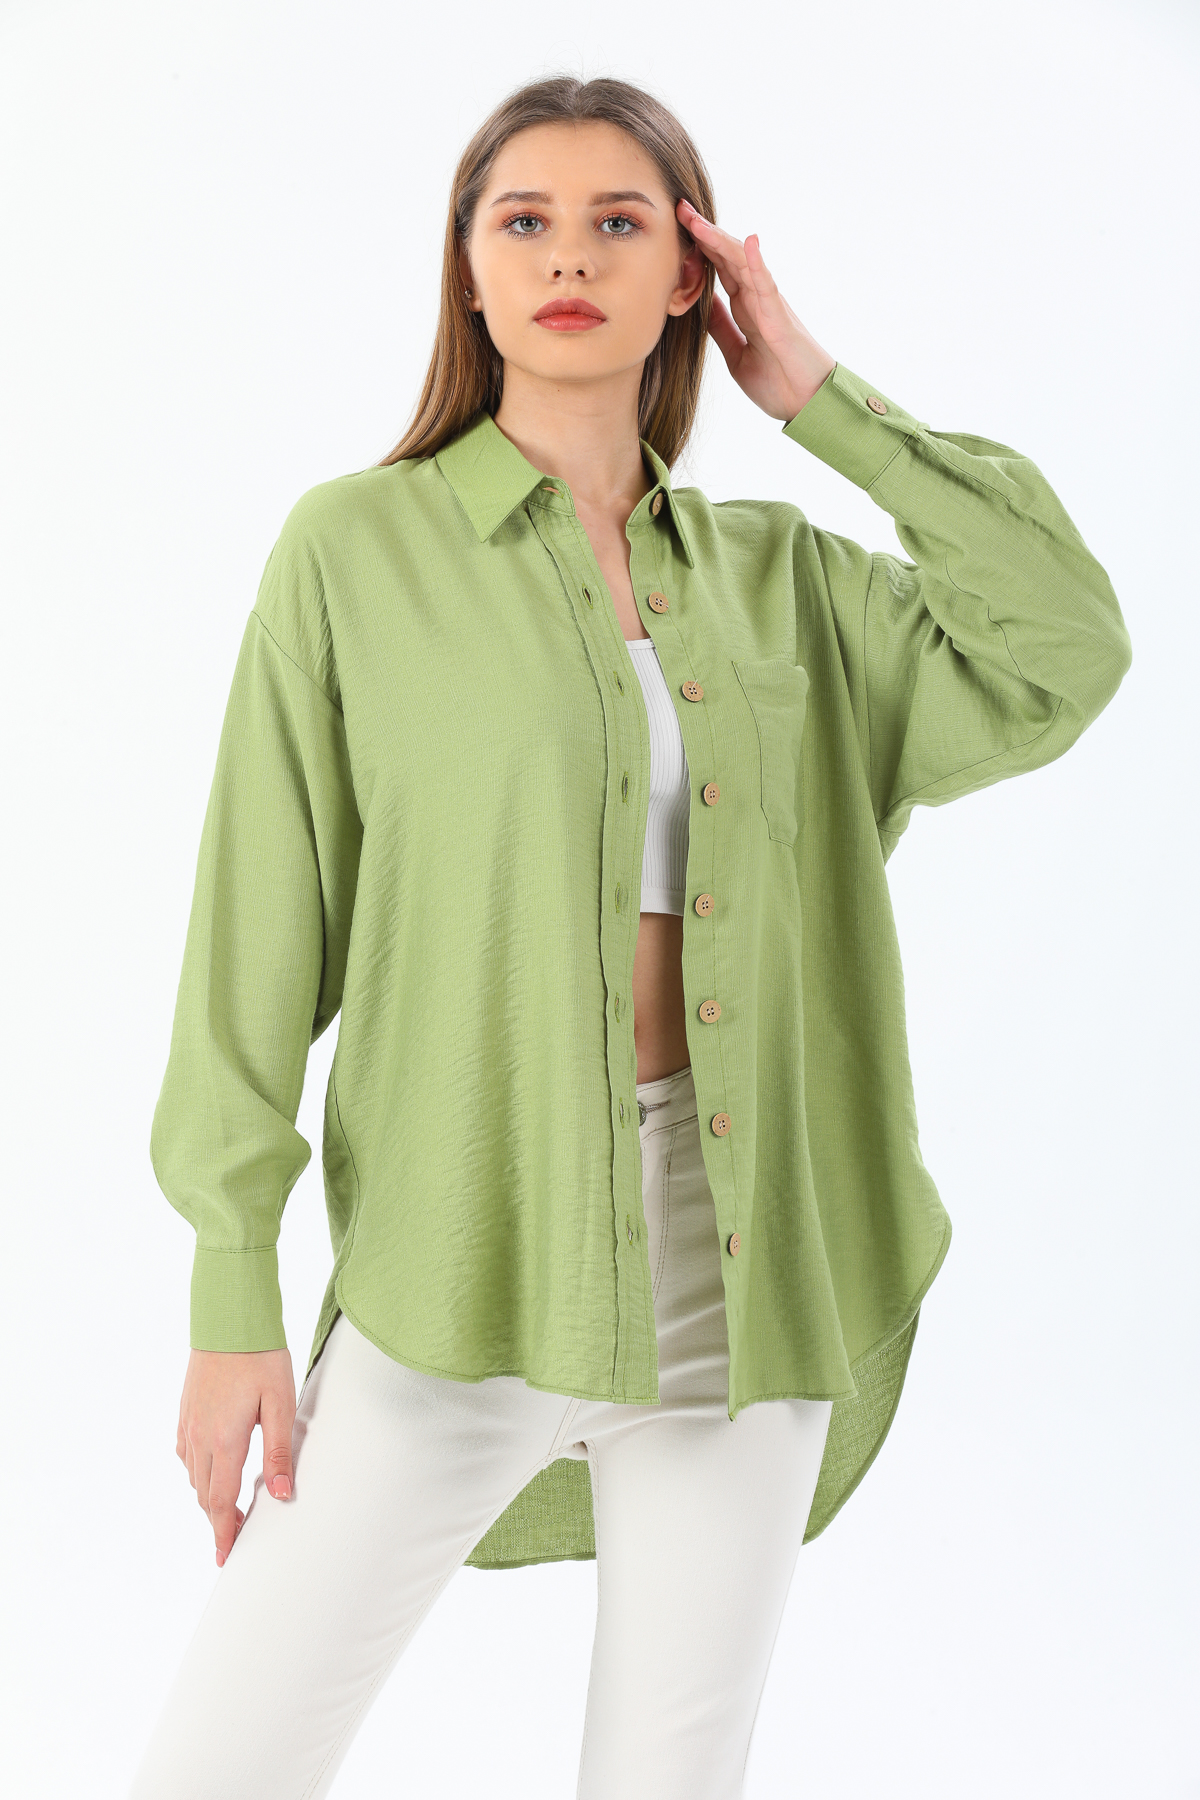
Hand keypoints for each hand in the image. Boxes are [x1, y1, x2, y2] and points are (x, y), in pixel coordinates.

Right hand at [176, 1347, 296, 1566]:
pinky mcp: (185, 1412)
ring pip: (193, 1477)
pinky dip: (198, 1473)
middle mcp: (200, 1438)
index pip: (221, 1502)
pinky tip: (213, 1470)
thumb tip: (282, 1495)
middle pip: (205, 1495)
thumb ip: (280, 1452)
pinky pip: (186, 1455)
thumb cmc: (260, 1358)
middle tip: (237, 1535)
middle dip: (218, 1520)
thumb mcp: (281, 1404)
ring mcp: (188, 1424)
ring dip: (209, 1497)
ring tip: (230, 1508)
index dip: (224, 1532)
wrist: (229, 1321)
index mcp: (225, 1441)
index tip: (225, 1557)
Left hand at [676, 198, 835, 421]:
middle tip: (680, 209)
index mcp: (745, 308)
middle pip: (728, 257)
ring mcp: (769, 305)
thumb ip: (722, 329)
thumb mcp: (735, 355)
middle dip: (704, 233)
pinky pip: (768, 286)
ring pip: (743, 263)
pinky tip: (749, 242)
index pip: (719, 269)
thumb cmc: (778, 383)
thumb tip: (704, 304)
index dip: (698, 248)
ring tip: (698, 220)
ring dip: (721, 240)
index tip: (675, 228)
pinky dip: (758, 264)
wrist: (805, 406)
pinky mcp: (780, 319)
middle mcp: (756, 299)